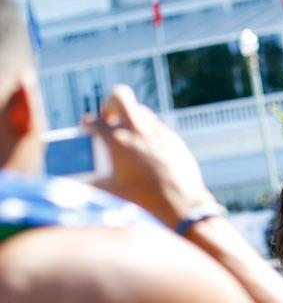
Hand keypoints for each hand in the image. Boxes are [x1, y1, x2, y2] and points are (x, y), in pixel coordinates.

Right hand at [86, 85, 215, 227]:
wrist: (182, 206)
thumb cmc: (145, 202)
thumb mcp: (111, 194)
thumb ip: (92, 185)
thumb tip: (79, 185)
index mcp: (117, 141)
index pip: (95, 121)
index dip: (88, 125)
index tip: (88, 130)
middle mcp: (138, 132)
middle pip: (119, 96)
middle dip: (109, 103)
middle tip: (108, 118)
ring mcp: (159, 134)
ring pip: (141, 110)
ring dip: (131, 118)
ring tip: (128, 135)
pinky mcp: (175, 141)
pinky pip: (159, 127)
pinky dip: (149, 132)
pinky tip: (149, 149)